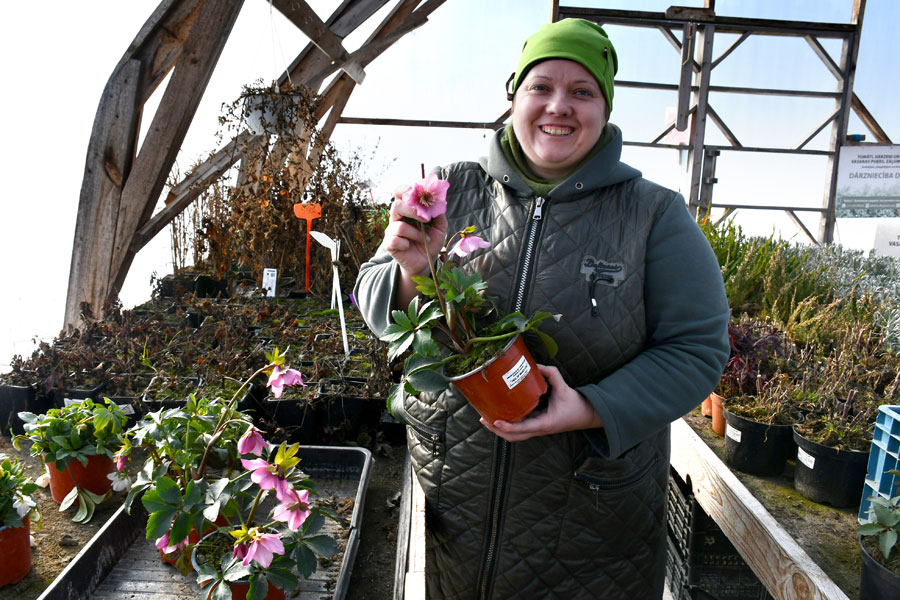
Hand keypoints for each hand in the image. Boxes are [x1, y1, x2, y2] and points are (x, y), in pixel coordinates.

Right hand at [383, 185, 446, 306]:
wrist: (426, 262)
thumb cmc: (431, 241)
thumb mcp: (440, 226)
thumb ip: (439, 213)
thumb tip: (439, 201)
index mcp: (408, 209)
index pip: (400, 192)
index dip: (406, 189)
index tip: (420, 195)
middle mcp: (397, 218)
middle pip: (396, 205)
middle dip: (412, 210)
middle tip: (425, 219)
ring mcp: (391, 231)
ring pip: (399, 226)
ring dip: (416, 233)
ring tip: (425, 239)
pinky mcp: (389, 244)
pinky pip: (395, 240)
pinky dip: (406, 244)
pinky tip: (410, 247)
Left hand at [480, 364, 603, 441]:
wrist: (586, 415)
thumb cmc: (576, 405)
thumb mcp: (564, 387)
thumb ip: (551, 374)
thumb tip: (536, 365)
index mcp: (545, 424)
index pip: (522, 429)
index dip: (507, 427)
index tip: (495, 421)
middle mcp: (539, 429)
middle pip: (513, 437)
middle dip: (497, 430)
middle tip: (483, 419)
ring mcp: (537, 429)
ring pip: (515, 435)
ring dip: (500, 429)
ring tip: (486, 418)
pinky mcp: (537, 426)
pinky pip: (520, 429)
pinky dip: (508, 425)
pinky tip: (500, 414)